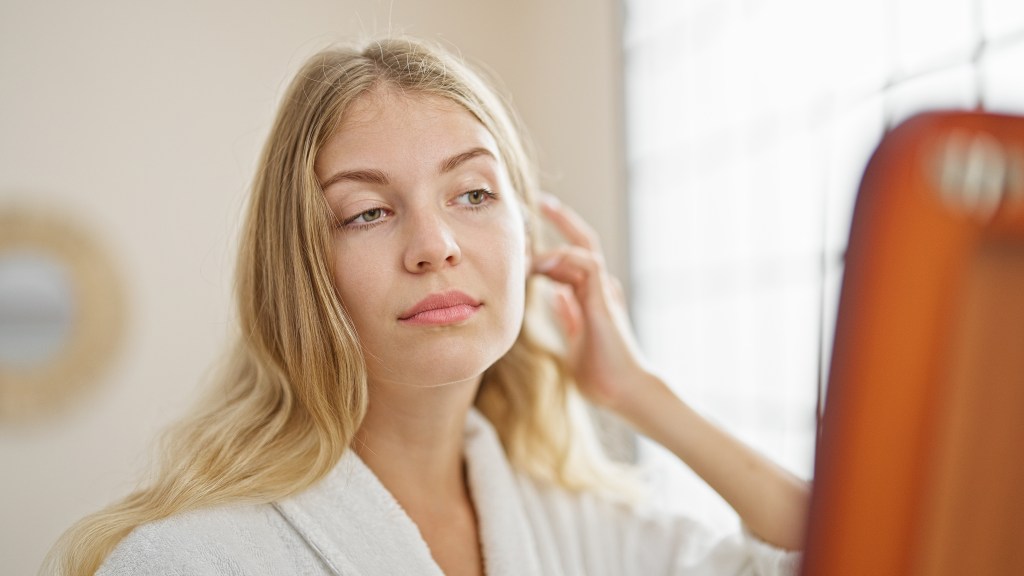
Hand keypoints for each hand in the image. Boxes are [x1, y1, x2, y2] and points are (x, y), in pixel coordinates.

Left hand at [531, 194, 650, 411]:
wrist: (623, 391)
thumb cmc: (601, 372)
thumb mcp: (575, 338)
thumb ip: (569, 314)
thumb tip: (557, 297)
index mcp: (593, 297)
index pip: (573, 258)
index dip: (553, 243)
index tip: (530, 231)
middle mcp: (600, 289)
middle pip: (583, 242)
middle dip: (563, 219)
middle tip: (540, 200)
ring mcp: (604, 293)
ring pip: (584, 248)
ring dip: (555, 240)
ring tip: (527, 241)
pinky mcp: (604, 301)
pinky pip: (588, 264)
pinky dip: (564, 259)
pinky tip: (541, 265)